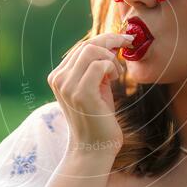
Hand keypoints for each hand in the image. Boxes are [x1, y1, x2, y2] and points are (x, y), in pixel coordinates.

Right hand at [47, 32, 133, 155]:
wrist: (94, 148)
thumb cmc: (98, 118)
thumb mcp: (95, 87)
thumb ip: (96, 67)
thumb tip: (111, 43)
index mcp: (58, 76)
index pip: (81, 47)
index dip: (105, 39)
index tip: (124, 39)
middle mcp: (58, 79)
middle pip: (86, 45)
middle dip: (111, 42)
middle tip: (127, 47)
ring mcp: (67, 86)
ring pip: (92, 51)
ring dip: (110, 58)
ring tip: (116, 74)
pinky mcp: (81, 93)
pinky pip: (100, 65)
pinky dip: (112, 68)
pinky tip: (113, 81)